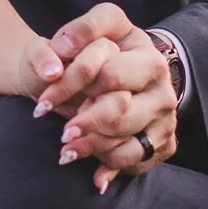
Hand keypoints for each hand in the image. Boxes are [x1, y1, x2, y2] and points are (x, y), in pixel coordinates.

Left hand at [33, 3, 178, 193]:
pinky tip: (94, 172)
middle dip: (85, 121)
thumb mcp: (71, 36)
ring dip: (93, 144)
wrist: (94, 78)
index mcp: (138, 44)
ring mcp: (164, 106)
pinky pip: (138, 155)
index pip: (107, 72)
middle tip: (61, 132)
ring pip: (127, 132)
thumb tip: (52, 70)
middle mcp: (158, 74)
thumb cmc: (80, 56)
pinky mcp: (164, 136)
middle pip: (120, 105)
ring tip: (66, 148)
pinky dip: (112, 164)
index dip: (71, 87)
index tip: (43, 101)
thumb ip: (64, 39)